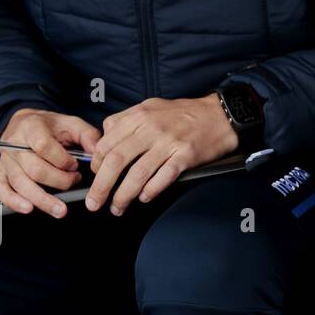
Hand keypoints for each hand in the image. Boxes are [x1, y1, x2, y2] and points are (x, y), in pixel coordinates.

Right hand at [0, 108, 100, 217]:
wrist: (24, 124)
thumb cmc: (50, 126)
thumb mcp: (70, 123)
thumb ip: (87, 136)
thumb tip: (96, 154)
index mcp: (32, 128)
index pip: (43, 146)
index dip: (62, 160)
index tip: (75, 165)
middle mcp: (14, 145)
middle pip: (35, 170)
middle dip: (59, 181)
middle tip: (75, 182)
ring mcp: (6, 161)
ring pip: (21, 184)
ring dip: (42, 199)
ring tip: (59, 210)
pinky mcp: (0, 173)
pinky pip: (1, 190)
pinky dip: (13, 202)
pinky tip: (28, 208)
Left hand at [86, 94, 237, 214]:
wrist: (220, 114)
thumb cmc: (185, 113)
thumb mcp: (150, 107)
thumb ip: (126, 121)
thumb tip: (105, 141)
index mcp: (139, 116)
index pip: (106, 144)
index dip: (96, 166)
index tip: (95, 178)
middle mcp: (151, 128)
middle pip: (116, 162)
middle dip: (101, 187)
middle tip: (95, 202)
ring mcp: (169, 142)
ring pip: (137, 174)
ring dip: (123, 196)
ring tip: (118, 207)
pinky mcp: (185, 155)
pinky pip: (162, 178)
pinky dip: (150, 191)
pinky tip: (144, 197)